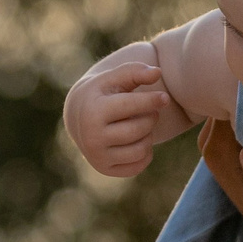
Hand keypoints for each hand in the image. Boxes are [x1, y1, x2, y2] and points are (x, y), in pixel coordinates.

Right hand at [65, 55, 171, 176]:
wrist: (78, 118)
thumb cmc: (102, 94)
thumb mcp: (113, 78)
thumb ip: (135, 72)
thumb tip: (157, 72)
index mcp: (93, 111)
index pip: (130, 106)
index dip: (151, 101)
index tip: (165, 98)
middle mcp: (92, 137)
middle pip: (138, 129)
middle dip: (150, 119)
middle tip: (150, 113)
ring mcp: (97, 156)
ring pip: (140, 150)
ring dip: (149, 136)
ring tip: (143, 126)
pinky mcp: (105, 169)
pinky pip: (137, 166)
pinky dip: (145, 154)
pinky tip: (140, 141)